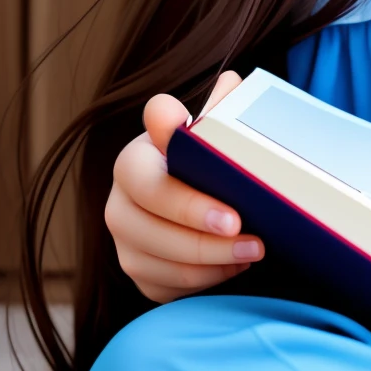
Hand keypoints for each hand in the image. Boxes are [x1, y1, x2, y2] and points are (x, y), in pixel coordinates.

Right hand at [105, 70, 264, 303]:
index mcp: (134, 160)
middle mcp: (118, 201)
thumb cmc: (207, 155)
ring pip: (152, 261)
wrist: (199, 189)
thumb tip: (230, 84)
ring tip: (252, 253)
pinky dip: (199, 282)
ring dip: (207, 264)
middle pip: (146, 228)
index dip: (186, 202)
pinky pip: (160, 286)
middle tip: (251, 241)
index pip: (145, 180)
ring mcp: (123, 239)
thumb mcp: (212, 130)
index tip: (232, 215)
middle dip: (202, 240)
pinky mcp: (137, 270)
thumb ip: (218, 109)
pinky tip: (233, 268)